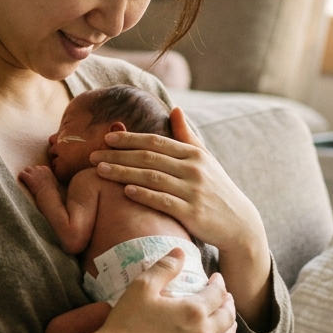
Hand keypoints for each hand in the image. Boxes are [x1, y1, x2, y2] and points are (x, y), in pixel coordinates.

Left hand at [18, 165, 56, 193]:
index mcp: (46, 168)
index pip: (39, 168)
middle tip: (31, 179)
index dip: (37, 173)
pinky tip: (21, 179)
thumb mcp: (54, 180)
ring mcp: (33, 172)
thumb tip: (50, 178)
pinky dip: (21, 176)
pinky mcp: (28, 177)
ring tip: (25, 178)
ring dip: (26, 173)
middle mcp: (39, 168)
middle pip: (33, 168)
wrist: (47, 193)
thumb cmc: (51, 189)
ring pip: (27, 169)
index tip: (37, 178)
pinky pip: (21, 173)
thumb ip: (50, 176)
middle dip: (32, 172)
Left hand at [89, 107, 273, 328]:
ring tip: (100, 170)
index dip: (130, 139)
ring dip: (123, 173)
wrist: (239, 224)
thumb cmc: (217, 189)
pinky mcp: (193, 213)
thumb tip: (175, 108)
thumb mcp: (206, 160)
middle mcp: (193, 169)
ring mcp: (193, 191)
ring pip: (151, 178)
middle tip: (93, 154)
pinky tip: (125, 191)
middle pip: (149, 158)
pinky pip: (163, 201)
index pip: (156, 142)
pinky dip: (144, 195)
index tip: (107, 138)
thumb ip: (187, 136)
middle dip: (118, 155)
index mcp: (194, 154)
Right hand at [94, 249, 237, 332]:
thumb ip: (165, 267)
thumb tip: (181, 252)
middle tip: (224, 298)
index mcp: (194, 311)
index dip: (219, 284)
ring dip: (229, 328)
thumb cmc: (126, 323)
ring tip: (225, 320)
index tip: (216, 279)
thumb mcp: (142, 287)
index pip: (218, 294)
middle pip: (227, 317)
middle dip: (228, 304)